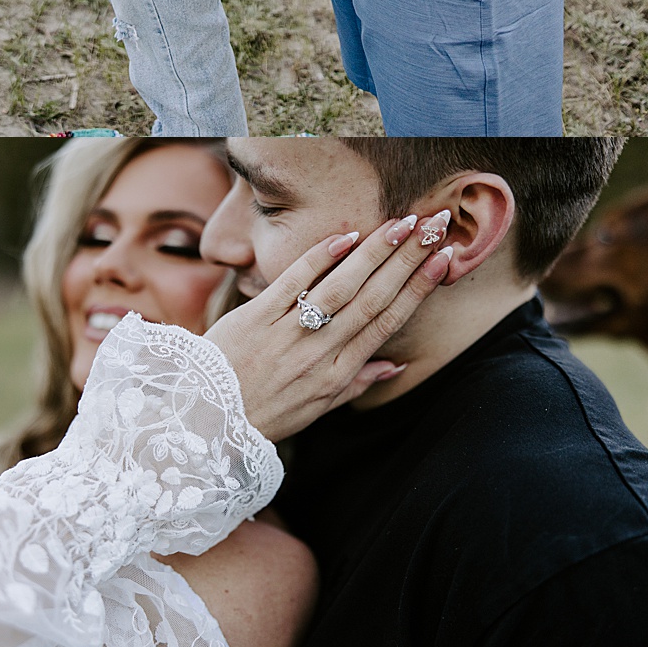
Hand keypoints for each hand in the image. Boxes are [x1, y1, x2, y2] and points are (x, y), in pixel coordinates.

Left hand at [205, 211, 452, 440]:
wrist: (203, 423)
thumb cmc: (263, 415)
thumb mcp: (315, 409)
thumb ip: (356, 382)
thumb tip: (395, 365)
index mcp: (336, 374)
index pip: (387, 323)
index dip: (418, 289)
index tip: (444, 258)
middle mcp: (318, 354)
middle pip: (372, 299)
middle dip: (408, 260)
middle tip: (435, 224)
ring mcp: (287, 334)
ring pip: (340, 287)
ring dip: (375, 253)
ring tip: (403, 223)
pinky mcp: (255, 317)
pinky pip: (293, 282)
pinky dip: (320, 258)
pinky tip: (346, 235)